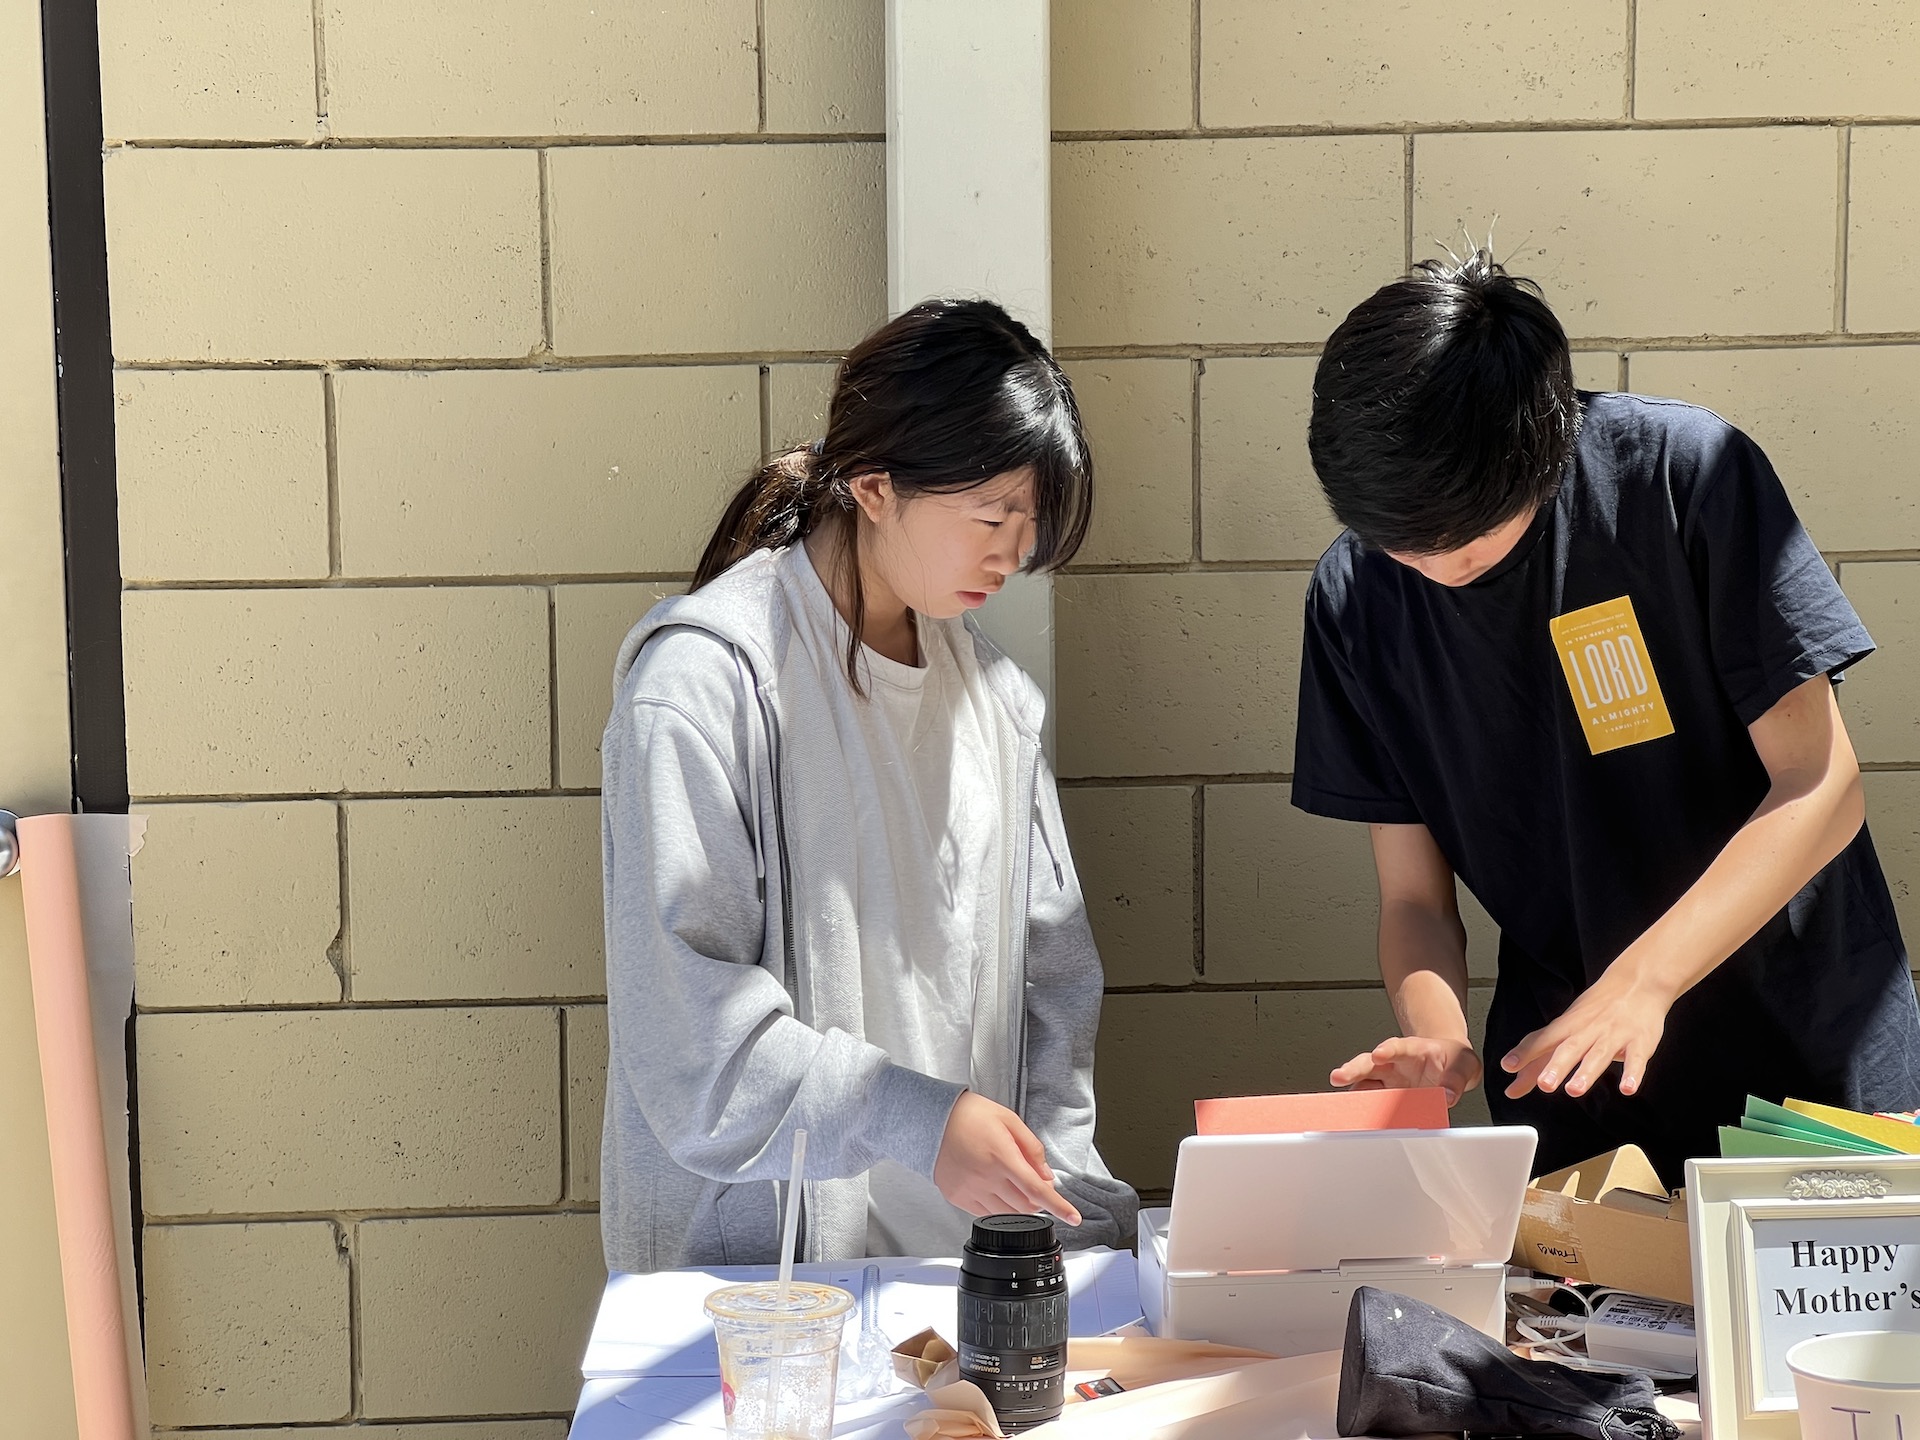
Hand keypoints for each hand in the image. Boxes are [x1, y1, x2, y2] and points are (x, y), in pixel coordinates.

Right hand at [933, 1091, 1081, 1226]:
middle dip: (1038, 1199)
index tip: (1073, 1217)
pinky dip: (998, 1206)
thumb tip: (1047, 1176)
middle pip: (1025, 1205)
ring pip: (1007, 1214)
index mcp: (1002, 1157)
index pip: (1037, 1190)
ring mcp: (971, 1191)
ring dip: (1019, 1204)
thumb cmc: (970, 1115)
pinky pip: (986, 1213)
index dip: (1058, 1207)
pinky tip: (994, 1186)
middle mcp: (986, 1178)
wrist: (932, 1119)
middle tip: (1035, 1182)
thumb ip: (1032, 1149)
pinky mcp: (958, 1197)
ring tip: (1011, 1180)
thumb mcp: (1009, 1120)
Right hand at [1330, 1036, 1481, 1105]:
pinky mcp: (1386, 1097)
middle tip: (1338, 1076)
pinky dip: (1364, 1112)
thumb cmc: (1453, 1060)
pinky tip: (1358, 1121)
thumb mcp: (1464, 1064)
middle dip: (1352, 1069)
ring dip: (1352, 1095)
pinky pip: (1371, 1104)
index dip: (1387, 1050)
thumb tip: (1447, 1095)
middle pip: (1368, 1063)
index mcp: (1412, 1050)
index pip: (1397, 1046)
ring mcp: (1387, 1081)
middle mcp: (1393, 1064)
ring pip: (1363, 1084)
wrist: (1449, 1064)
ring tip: (1343, 1107)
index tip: (1378, 1054)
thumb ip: (1456, 1078)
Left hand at [1501, 961, 1673, 1099]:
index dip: (1525, 1052)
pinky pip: (1637, 1059)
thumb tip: (1514, 1084)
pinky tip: (1627, 1088)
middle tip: (1544, 1085)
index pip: (1543, 1038)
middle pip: (1570, 1048)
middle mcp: (1589, 1029)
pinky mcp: (1640, 1042)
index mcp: (1569, 1026)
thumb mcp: (1567, 1027)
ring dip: (1586, 1072)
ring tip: (1574, 1090)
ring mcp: (1615, 1035)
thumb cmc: (1596, 1010)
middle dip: (1556, 1066)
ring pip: (1599, 1054)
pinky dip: (1632, 1074)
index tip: (1508, 1066)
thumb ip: (1540, 1058)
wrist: (1637, 982)